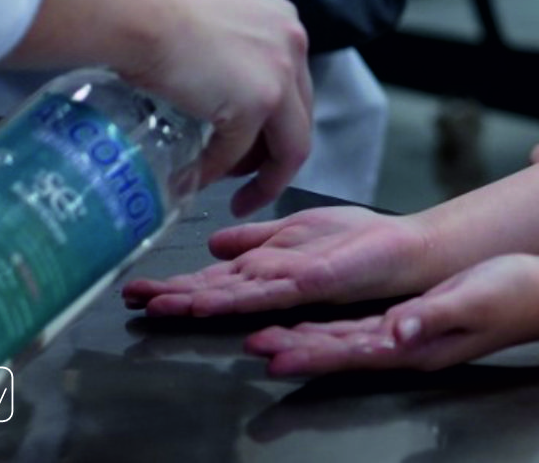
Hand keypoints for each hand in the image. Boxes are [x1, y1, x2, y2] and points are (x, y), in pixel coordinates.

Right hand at [123, 205, 430, 313]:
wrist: (406, 249)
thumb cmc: (360, 241)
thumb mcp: (298, 229)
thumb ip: (256, 238)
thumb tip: (215, 242)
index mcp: (267, 266)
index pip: (212, 278)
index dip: (175, 283)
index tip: (137, 286)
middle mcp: (273, 280)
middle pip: (214, 290)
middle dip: (173, 297)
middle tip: (132, 301)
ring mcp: (290, 283)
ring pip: (234, 296)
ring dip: (195, 304)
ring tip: (159, 309)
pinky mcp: (312, 282)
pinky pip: (269, 291)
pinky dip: (237, 300)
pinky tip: (207, 303)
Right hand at [127, 0, 312, 215]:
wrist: (134, 10)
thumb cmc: (153, 8)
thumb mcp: (213, 19)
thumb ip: (232, 49)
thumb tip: (220, 87)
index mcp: (282, 21)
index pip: (294, 84)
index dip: (277, 121)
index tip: (262, 143)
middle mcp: (292, 44)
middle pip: (299, 117)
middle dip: (275, 154)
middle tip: (253, 179)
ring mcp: (279, 75)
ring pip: (289, 146)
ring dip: (262, 176)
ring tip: (236, 192)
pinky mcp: (257, 103)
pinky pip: (238, 151)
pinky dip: (218, 169)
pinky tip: (198, 176)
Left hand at [245, 253, 538, 377]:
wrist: (538, 292)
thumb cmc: (510, 294)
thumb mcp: (470, 301)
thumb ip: (432, 317)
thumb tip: (397, 332)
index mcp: (413, 345)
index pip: (350, 352)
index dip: (310, 353)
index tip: (273, 354)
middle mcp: (404, 345)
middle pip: (338, 351)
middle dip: (294, 349)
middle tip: (253, 345)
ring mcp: (407, 336)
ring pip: (344, 341)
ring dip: (305, 340)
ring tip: (267, 338)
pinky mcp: (410, 321)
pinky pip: (360, 328)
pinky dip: (330, 328)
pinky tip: (312, 325)